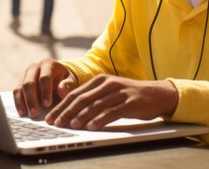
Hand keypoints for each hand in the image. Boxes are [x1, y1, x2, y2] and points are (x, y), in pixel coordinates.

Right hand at [13, 58, 77, 118]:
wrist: (57, 75)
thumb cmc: (64, 79)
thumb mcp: (70, 80)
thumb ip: (68, 85)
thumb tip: (61, 91)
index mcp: (48, 64)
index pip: (45, 77)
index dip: (45, 91)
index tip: (47, 104)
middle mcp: (35, 66)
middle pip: (29, 82)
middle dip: (31, 99)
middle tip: (34, 113)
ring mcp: (26, 73)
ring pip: (21, 87)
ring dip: (23, 101)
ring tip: (26, 114)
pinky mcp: (21, 80)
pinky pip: (16, 91)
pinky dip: (18, 102)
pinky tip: (22, 112)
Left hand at [45, 74, 177, 129]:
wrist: (157, 94)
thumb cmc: (130, 96)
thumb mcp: (109, 92)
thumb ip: (93, 98)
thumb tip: (72, 111)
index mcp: (99, 80)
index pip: (75, 93)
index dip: (62, 106)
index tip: (51, 117)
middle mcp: (107, 84)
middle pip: (82, 99)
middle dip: (66, 112)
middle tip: (56, 123)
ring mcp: (118, 92)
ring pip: (95, 105)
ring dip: (81, 116)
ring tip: (71, 125)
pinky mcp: (129, 102)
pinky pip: (111, 112)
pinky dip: (99, 120)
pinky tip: (91, 126)